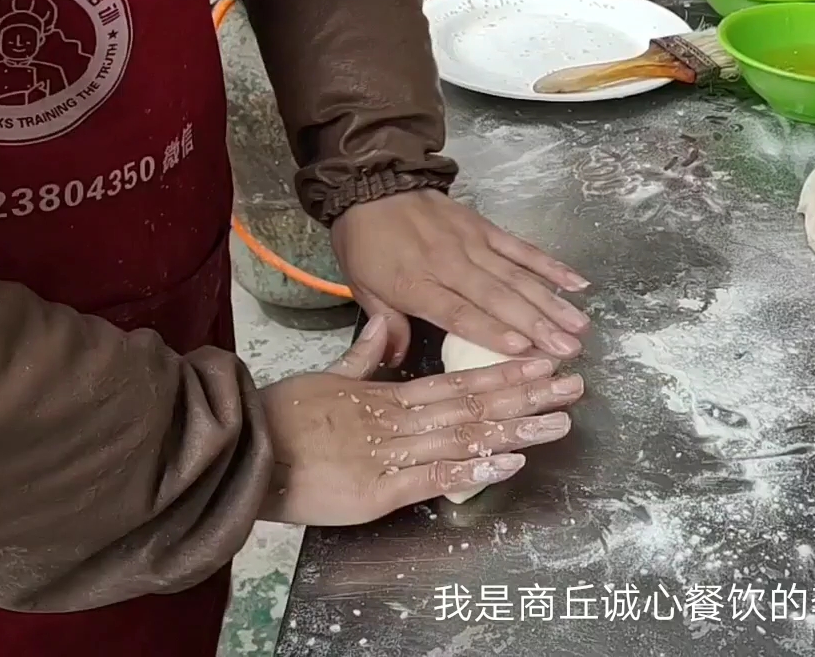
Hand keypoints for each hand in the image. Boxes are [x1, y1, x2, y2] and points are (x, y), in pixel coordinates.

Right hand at [256, 314, 584, 525]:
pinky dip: (472, 469)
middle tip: (574, 384)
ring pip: (464, 436)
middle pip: (475, 404)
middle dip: (527, 395)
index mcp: (389, 396)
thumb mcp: (323, 380)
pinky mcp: (378, 491)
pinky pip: (433, 477)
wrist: (241, 452)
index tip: (543, 363)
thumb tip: (381, 324)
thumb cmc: (279, 418)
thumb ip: (360, 356)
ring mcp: (391, 454)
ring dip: (516, 428)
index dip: (504, 372)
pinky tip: (510, 461)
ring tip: (560, 421)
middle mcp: (400, 420)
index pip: (459, 380)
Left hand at [332, 189, 591, 363]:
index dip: (492, 331)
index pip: (459, 313)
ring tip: (579, 326)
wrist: (372, 183)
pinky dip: (551, 266)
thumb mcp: (362, 288)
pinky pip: (523, 249)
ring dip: (552, 302)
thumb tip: (398, 361)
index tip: (524, 348)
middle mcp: (450, 264)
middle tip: (568, 349)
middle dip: (537, 325)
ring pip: (518, 276)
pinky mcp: (486, 228)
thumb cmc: (366, 243)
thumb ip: (387, 325)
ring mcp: (473, 243)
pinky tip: (577, 284)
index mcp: (416, 284)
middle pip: (498, 298)